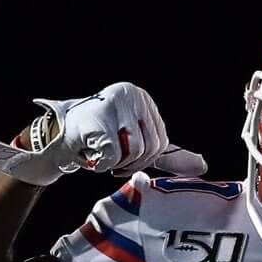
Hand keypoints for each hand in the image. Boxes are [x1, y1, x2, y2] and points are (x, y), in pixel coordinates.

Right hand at [0, 83, 206, 186]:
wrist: (59, 136)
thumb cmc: (99, 139)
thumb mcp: (138, 144)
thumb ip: (170, 155)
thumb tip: (202, 166)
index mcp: (142, 98)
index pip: (161, 140)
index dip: (145, 159)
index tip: (124, 158)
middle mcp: (130, 94)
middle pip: (150, 146)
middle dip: (132, 163)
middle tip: (112, 162)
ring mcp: (114, 104)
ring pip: (134, 151)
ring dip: (116, 164)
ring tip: (101, 155)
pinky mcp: (98, 119)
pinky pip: (114, 155)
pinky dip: (102, 165)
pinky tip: (92, 157)